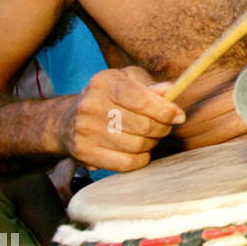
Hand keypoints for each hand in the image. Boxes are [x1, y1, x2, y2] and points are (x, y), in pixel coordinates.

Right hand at [61, 67, 184, 171]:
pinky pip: (126, 163)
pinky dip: (140, 159)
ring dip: (151, 143)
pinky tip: (140, 151)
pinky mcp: (84, 152)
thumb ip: (151, 85)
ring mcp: (85, 130)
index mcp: (104, 82)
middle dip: (162, 128)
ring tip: (149, 137)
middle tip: (164, 127)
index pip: (143, 100)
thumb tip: (170, 91)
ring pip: (137, 146)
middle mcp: (91, 105)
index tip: (178, 116)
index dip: (166, 111)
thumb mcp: (128, 81)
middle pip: (143, 126)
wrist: (68, 119)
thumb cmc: (109, 97)